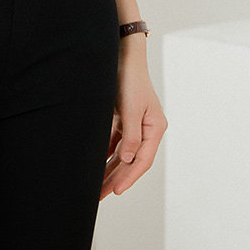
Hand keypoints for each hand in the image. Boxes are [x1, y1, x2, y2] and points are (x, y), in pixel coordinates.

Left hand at [100, 41, 167, 199]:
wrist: (122, 53)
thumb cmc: (130, 78)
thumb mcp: (131, 108)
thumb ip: (131, 136)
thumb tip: (129, 160)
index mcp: (155, 127)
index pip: (143, 160)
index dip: (129, 176)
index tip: (116, 190)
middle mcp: (146, 129)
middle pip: (131, 161)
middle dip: (116, 178)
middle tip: (100, 195)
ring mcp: (134, 124)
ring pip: (121, 154)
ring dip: (108, 169)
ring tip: (95, 187)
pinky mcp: (122, 118)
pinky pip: (113, 143)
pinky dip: (104, 154)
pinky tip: (94, 166)